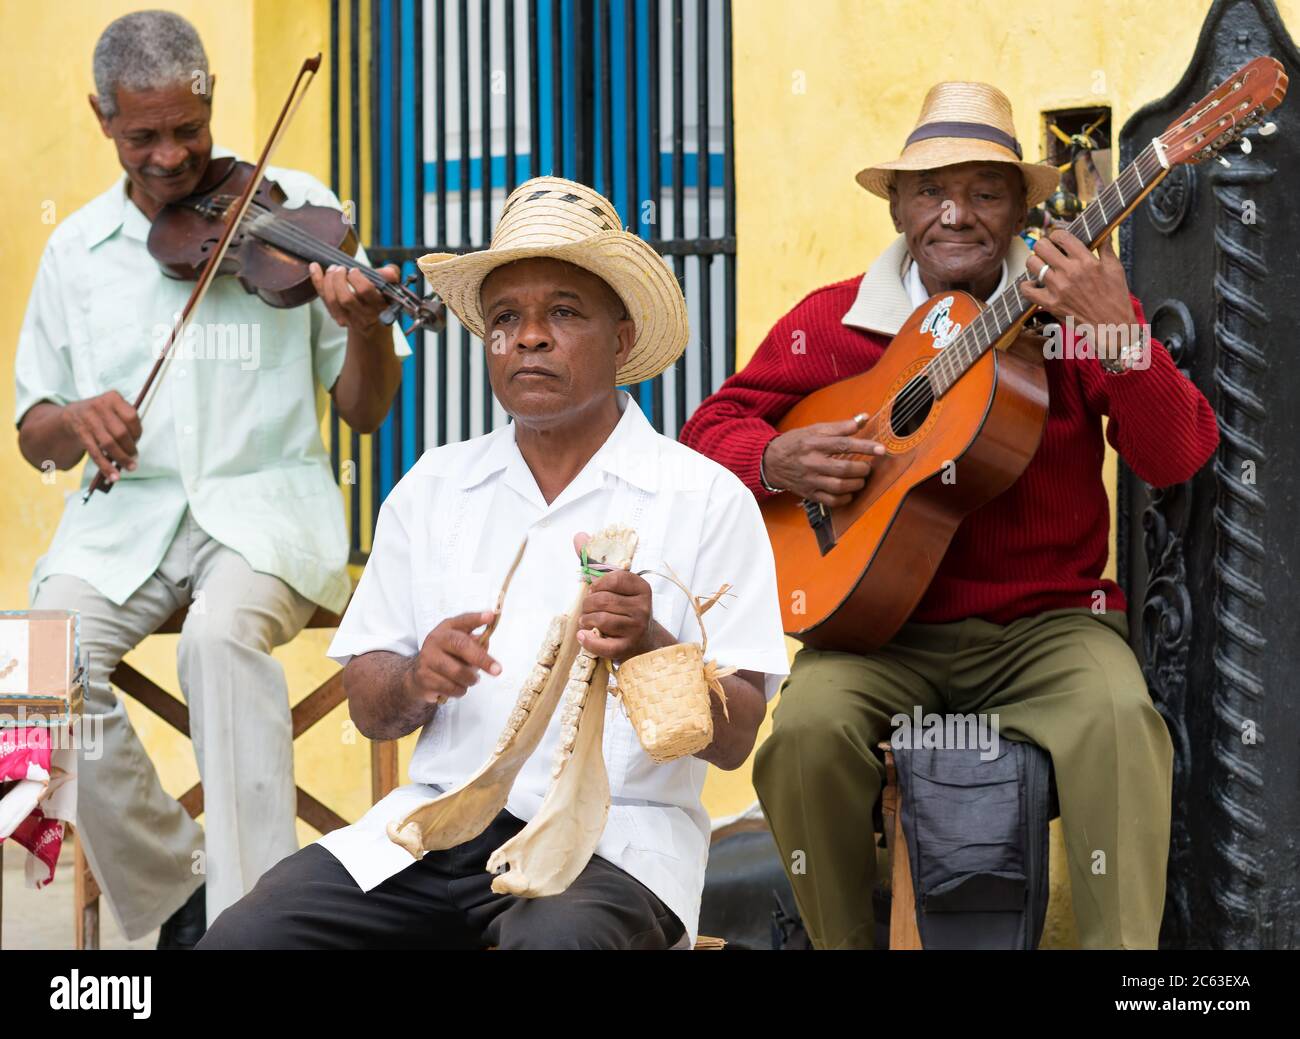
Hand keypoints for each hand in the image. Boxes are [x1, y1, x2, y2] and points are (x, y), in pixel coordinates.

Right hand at [61, 390, 140, 482]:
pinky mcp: (80, 432)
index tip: (138, 442)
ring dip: (121, 459)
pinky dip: (105, 466)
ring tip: (130, 468)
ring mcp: (88, 419)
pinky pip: (95, 452)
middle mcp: (99, 405)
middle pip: (120, 432)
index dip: (138, 432)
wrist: (72, 414)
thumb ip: (126, 424)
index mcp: (113, 397)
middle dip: (130, 448)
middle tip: (135, 459)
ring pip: (108, 443)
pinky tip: (113, 476)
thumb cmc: (102, 415)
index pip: (132, 417)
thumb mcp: (114, 410)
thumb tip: (134, 452)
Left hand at [309, 261, 399, 332]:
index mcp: (379, 306)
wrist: (374, 324)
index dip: (356, 277)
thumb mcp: (389, 287)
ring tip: (333, 269)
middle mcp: (364, 316)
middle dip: (339, 279)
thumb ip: (391, 276)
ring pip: (332, 300)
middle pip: (345, 298)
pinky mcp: (337, 317)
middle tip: (341, 269)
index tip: (355, 270)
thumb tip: (390, 272)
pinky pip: (323, 299)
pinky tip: (314, 266)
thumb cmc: (380, 299)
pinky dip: (317, 281)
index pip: (365, 290)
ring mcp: (349, 319)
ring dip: (328, 281)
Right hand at [404, 610, 500, 705]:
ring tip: (470, 679)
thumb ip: (475, 643)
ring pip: (459, 672)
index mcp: (446, 629)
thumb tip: (485, 642)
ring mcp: (427, 659)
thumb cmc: (446, 658)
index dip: (477, 619)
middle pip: (462, 647)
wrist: (419, 676)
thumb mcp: (459, 645)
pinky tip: (457, 686)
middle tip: (497, 670)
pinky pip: (451, 688)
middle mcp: (435, 640)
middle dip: (482, 659)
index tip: (491, 617)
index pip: (463, 621)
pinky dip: (460, 690)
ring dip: (471, 679)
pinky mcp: (424, 678)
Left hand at [572, 532, 654, 660]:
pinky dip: (588, 641)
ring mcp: (636, 628)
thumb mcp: (615, 584)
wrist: (644, 640)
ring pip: (601, 620)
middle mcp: (643, 607)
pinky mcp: (627, 648)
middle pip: (604, 601)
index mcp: (641, 588)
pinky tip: (584, 636)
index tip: (594, 590)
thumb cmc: (624, 608)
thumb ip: (595, 560)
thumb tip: (578, 536)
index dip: (597, 584)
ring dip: (586, 620)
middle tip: (587, 609)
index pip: (614, 578)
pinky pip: (602, 644)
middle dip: (588, 604)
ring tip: (587, 621)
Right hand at [762, 415, 885, 506]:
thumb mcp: (814, 429)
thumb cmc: (796, 443)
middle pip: (843, 468)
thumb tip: (864, 418)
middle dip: (861, 469)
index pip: (843, 444)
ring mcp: (810, 480)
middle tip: (867, 467)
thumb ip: (840, 426)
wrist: (771, 461)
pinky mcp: (809, 493)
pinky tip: (849, 492)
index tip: (881, 449)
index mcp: (814, 443)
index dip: (865, 446)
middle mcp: (812, 462)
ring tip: (860, 479)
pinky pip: (830, 500)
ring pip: (838, 486)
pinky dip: (844, 498)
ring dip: (856, 484)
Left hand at [1020, 232, 1137, 332]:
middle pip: (1042, 246)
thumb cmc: (1115, 297)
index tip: (1057, 239)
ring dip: (1035, 262)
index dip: (1056, 234)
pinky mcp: (1050, 304)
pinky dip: (1026, 286)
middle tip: (1047, 251)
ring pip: (1032, 264)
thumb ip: (1106, 249)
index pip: (1061, 236)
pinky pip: (1027, 290)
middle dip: (1043, 245)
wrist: (1111, 325)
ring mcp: (1058, 288)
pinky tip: (1033, 284)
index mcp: (1086, 261)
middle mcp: (1070, 272)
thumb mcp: (1115, 269)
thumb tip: (1102, 234)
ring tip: (1041, 266)